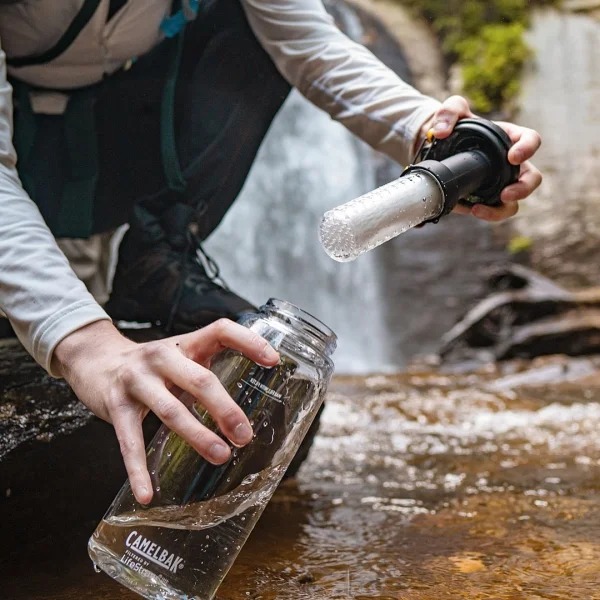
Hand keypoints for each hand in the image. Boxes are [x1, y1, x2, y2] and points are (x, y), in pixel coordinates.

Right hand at [52, 319, 278, 503]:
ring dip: (197, 436)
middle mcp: (162, 356)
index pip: (221, 331)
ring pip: (171, 410)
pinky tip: (148, 493)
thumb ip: (207, 373)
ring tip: (220, 456)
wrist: (95, 361)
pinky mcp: (115, 405)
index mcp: (186, 344)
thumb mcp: (182, 357)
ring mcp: (137, 380)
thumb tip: (245, 410)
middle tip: (245, 436)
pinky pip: (129, 441)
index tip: (273, 361)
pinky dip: (138, 470)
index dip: (249, 341)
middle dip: (225, 409)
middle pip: (200, 379)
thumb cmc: (152, 366)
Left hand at [420, 95, 541, 221]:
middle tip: (506, 194)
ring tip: (480, 209)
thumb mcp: (452, 110)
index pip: (531, 140)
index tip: (512, 157)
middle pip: (532, 178)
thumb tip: (441, 131)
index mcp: (510, 138)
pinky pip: (494, 211)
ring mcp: (500, 183)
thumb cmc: (456, 126)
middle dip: (523, 188)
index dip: (527, 148)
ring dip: (502, 209)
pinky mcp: (486, 198)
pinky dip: (486, 214)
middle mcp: (510, 164)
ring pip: (514, 202)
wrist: (441, 148)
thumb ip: (448, 112)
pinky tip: (471, 210)